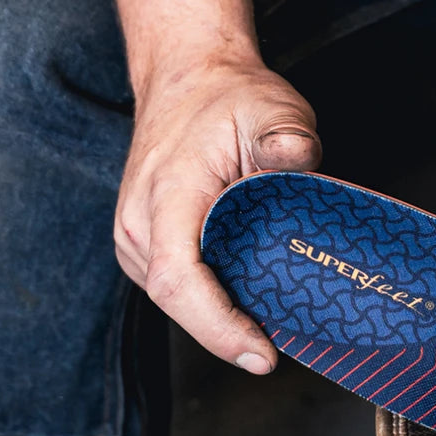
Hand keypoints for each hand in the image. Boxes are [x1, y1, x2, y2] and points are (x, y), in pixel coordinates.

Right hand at [114, 57, 321, 372]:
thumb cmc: (229, 99)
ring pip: (179, 303)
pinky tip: (250, 311)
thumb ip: (286, 136)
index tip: (263, 356)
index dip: (220, 327)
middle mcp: (139, 224)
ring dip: (222, 323)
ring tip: (273, 331)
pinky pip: (180, 291)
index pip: (179, 280)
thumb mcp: (271, 108)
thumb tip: (299, 157)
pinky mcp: (147, 248)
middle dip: (230, 336)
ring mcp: (137, 239)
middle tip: (285, 351)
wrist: (189, 80)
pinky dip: (213, 307)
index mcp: (167, 196)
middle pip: (180, 304)